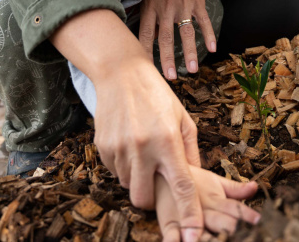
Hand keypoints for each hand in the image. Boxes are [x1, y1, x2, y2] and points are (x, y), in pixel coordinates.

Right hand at [92, 60, 204, 240]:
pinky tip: (129, 145)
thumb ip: (190, 152)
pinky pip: (114, 172)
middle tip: (157, 183)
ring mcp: (119, 149)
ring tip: (143, 155)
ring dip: (137, 181)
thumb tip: (195, 179)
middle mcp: (142, 148)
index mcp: (168, 142)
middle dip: (152, 201)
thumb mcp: (182, 118)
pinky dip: (124, 168)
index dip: (189, 215)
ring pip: (128, 187)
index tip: (193, 236)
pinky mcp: (102, 147)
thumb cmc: (157, 95)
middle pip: (144, 199)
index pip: (182, 188)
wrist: (120, 73)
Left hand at [139, 0, 215, 79]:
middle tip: (170, 78)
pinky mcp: (197, 1)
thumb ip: (138, 9)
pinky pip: (204, 20)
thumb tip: (125, 25)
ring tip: (193, 70)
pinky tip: (212, 47)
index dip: (145, 52)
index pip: (146, 34)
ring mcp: (183, 5)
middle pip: (166, 38)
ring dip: (190, 52)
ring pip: (186, 32)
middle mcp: (166, 8)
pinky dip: (209, 34)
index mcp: (151, 7)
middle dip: (168, 59)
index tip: (145, 69)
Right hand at [155, 166, 260, 240]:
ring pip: (199, 233)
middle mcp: (202, 211)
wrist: (158, 173)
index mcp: (215, 200)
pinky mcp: (168, 226)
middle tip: (243, 235)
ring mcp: (185, 220)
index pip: (234, 208)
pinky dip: (177, 241)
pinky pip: (172, 238)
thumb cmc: (191, 181)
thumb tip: (255, 187)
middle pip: (220, 222)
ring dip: (206, 239)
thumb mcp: (214, 182)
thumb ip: (235, 189)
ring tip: (216, 241)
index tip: (259, 222)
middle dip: (231, 230)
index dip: (247, 215)